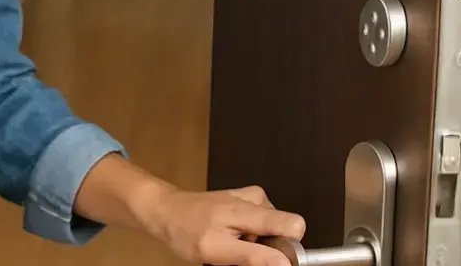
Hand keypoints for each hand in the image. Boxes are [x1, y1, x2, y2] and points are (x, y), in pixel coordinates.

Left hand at [147, 185, 305, 265]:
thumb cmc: (184, 228)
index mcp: (252, 209)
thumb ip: (252, 256)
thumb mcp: (216, 250)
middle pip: (280, 235)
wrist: (165, 211)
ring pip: (267, 236)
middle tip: (235, 253)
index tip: (270, 260)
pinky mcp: (245, 205)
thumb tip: (285, 263)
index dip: (288, 249)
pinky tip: (225, 241)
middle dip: (261, 251)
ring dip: (248, 248)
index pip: (295, 226)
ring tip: (226, 247)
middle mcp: (256, 200)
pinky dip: (242, 241)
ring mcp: (251, 201)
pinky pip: (256, 230)